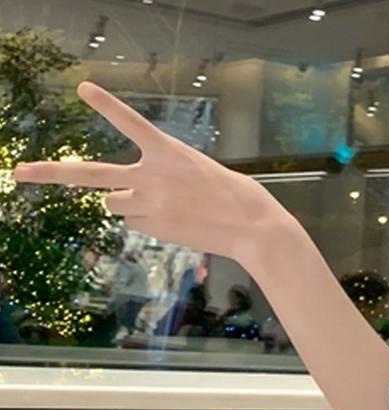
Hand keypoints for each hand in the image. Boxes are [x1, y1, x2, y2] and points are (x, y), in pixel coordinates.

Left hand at [14, 82, 285, 264]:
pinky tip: (177, 222)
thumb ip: (164, 174)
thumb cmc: (235, 196)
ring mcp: (150, 205)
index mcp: (169, 153)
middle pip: (91, 174)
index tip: (82, 88)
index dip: (106, 105)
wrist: (253, 229)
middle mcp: (152, 176)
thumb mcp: (200, 170)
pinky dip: (148, 222)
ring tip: (164, 207)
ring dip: (128, 203)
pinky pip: (136, 223)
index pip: (130, 124)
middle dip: (51, 174)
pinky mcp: (154, 229)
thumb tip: (131, 200)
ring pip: (115, 204)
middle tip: (20, 172)